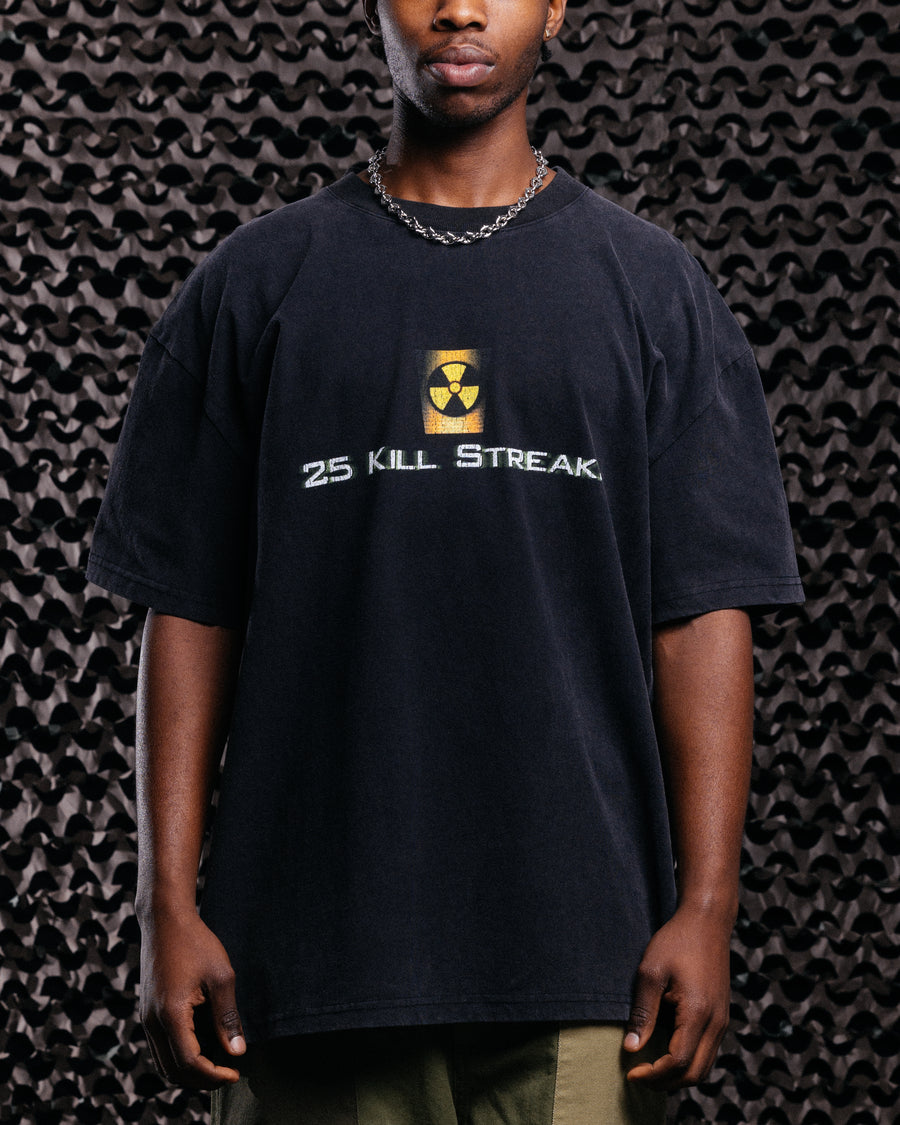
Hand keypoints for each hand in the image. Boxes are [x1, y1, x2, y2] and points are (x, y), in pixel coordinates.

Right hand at [138, 907, 246, 1089]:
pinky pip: (161, 1047)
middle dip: (201, 1080)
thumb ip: (227, 1017)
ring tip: (217, 1063)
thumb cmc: (196, 943)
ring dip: (189, 1071)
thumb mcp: (221, 977)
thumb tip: (237, 1052)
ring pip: (164, 1063)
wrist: (165, 920)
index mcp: (171, 1015)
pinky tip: (203, 1045)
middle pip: (173, 1071)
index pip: (190, 1063)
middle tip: (228, 1073)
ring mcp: (146, 1018)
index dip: (213, 1076)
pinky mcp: (147, 1012)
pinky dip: (180, 1056)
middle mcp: (152, 1023)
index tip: (235, 1073)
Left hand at [623, 904, 732, 1089]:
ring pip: (704, 1067)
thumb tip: (631, 1048)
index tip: (631, 1073)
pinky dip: (689, 1062)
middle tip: (638, 1076)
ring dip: (678, 1076)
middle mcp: (716, 1023)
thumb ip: (642, 1013)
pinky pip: (708, 1053)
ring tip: (650, 1068)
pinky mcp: (721, 1017)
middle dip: (665, 1083)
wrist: (707, 922)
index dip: (654, 1075)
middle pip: (695, 1074)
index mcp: (698, 1013)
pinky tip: (666, 1051)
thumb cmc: (676, 941)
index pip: (679, 1062)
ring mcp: (722, 1021)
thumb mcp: (650, 972)